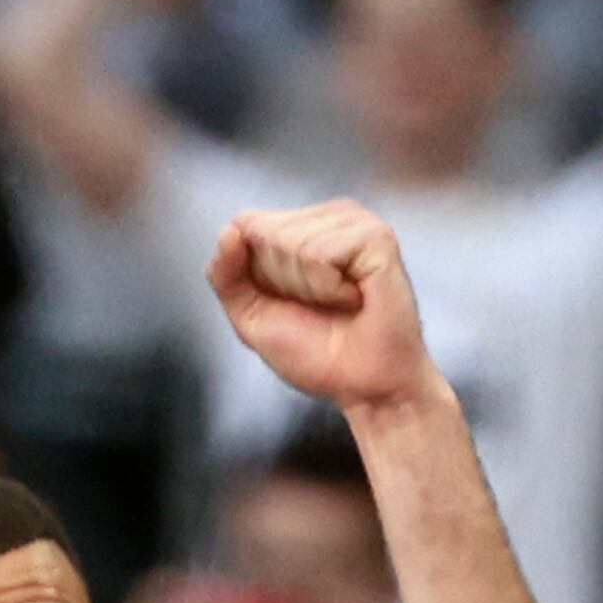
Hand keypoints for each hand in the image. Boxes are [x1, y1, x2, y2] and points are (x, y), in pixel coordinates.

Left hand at [204, 203, 441, 414]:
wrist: (363, 386)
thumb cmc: (316, 352)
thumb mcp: (251, 315)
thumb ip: (226, 275)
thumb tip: (228, 231)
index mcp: (300, 226)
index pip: (244, 224)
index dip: (255, 275)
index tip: (289, 301)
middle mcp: (329, 216)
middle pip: (264, 231)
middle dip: (281, 282)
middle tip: (319, 306)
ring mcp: (355, 222)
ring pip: (289, 241)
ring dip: (307, 288)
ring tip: (338, 303)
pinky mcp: (376, 236)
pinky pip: (319, 254)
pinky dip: (328, 289)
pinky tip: (353, 299)